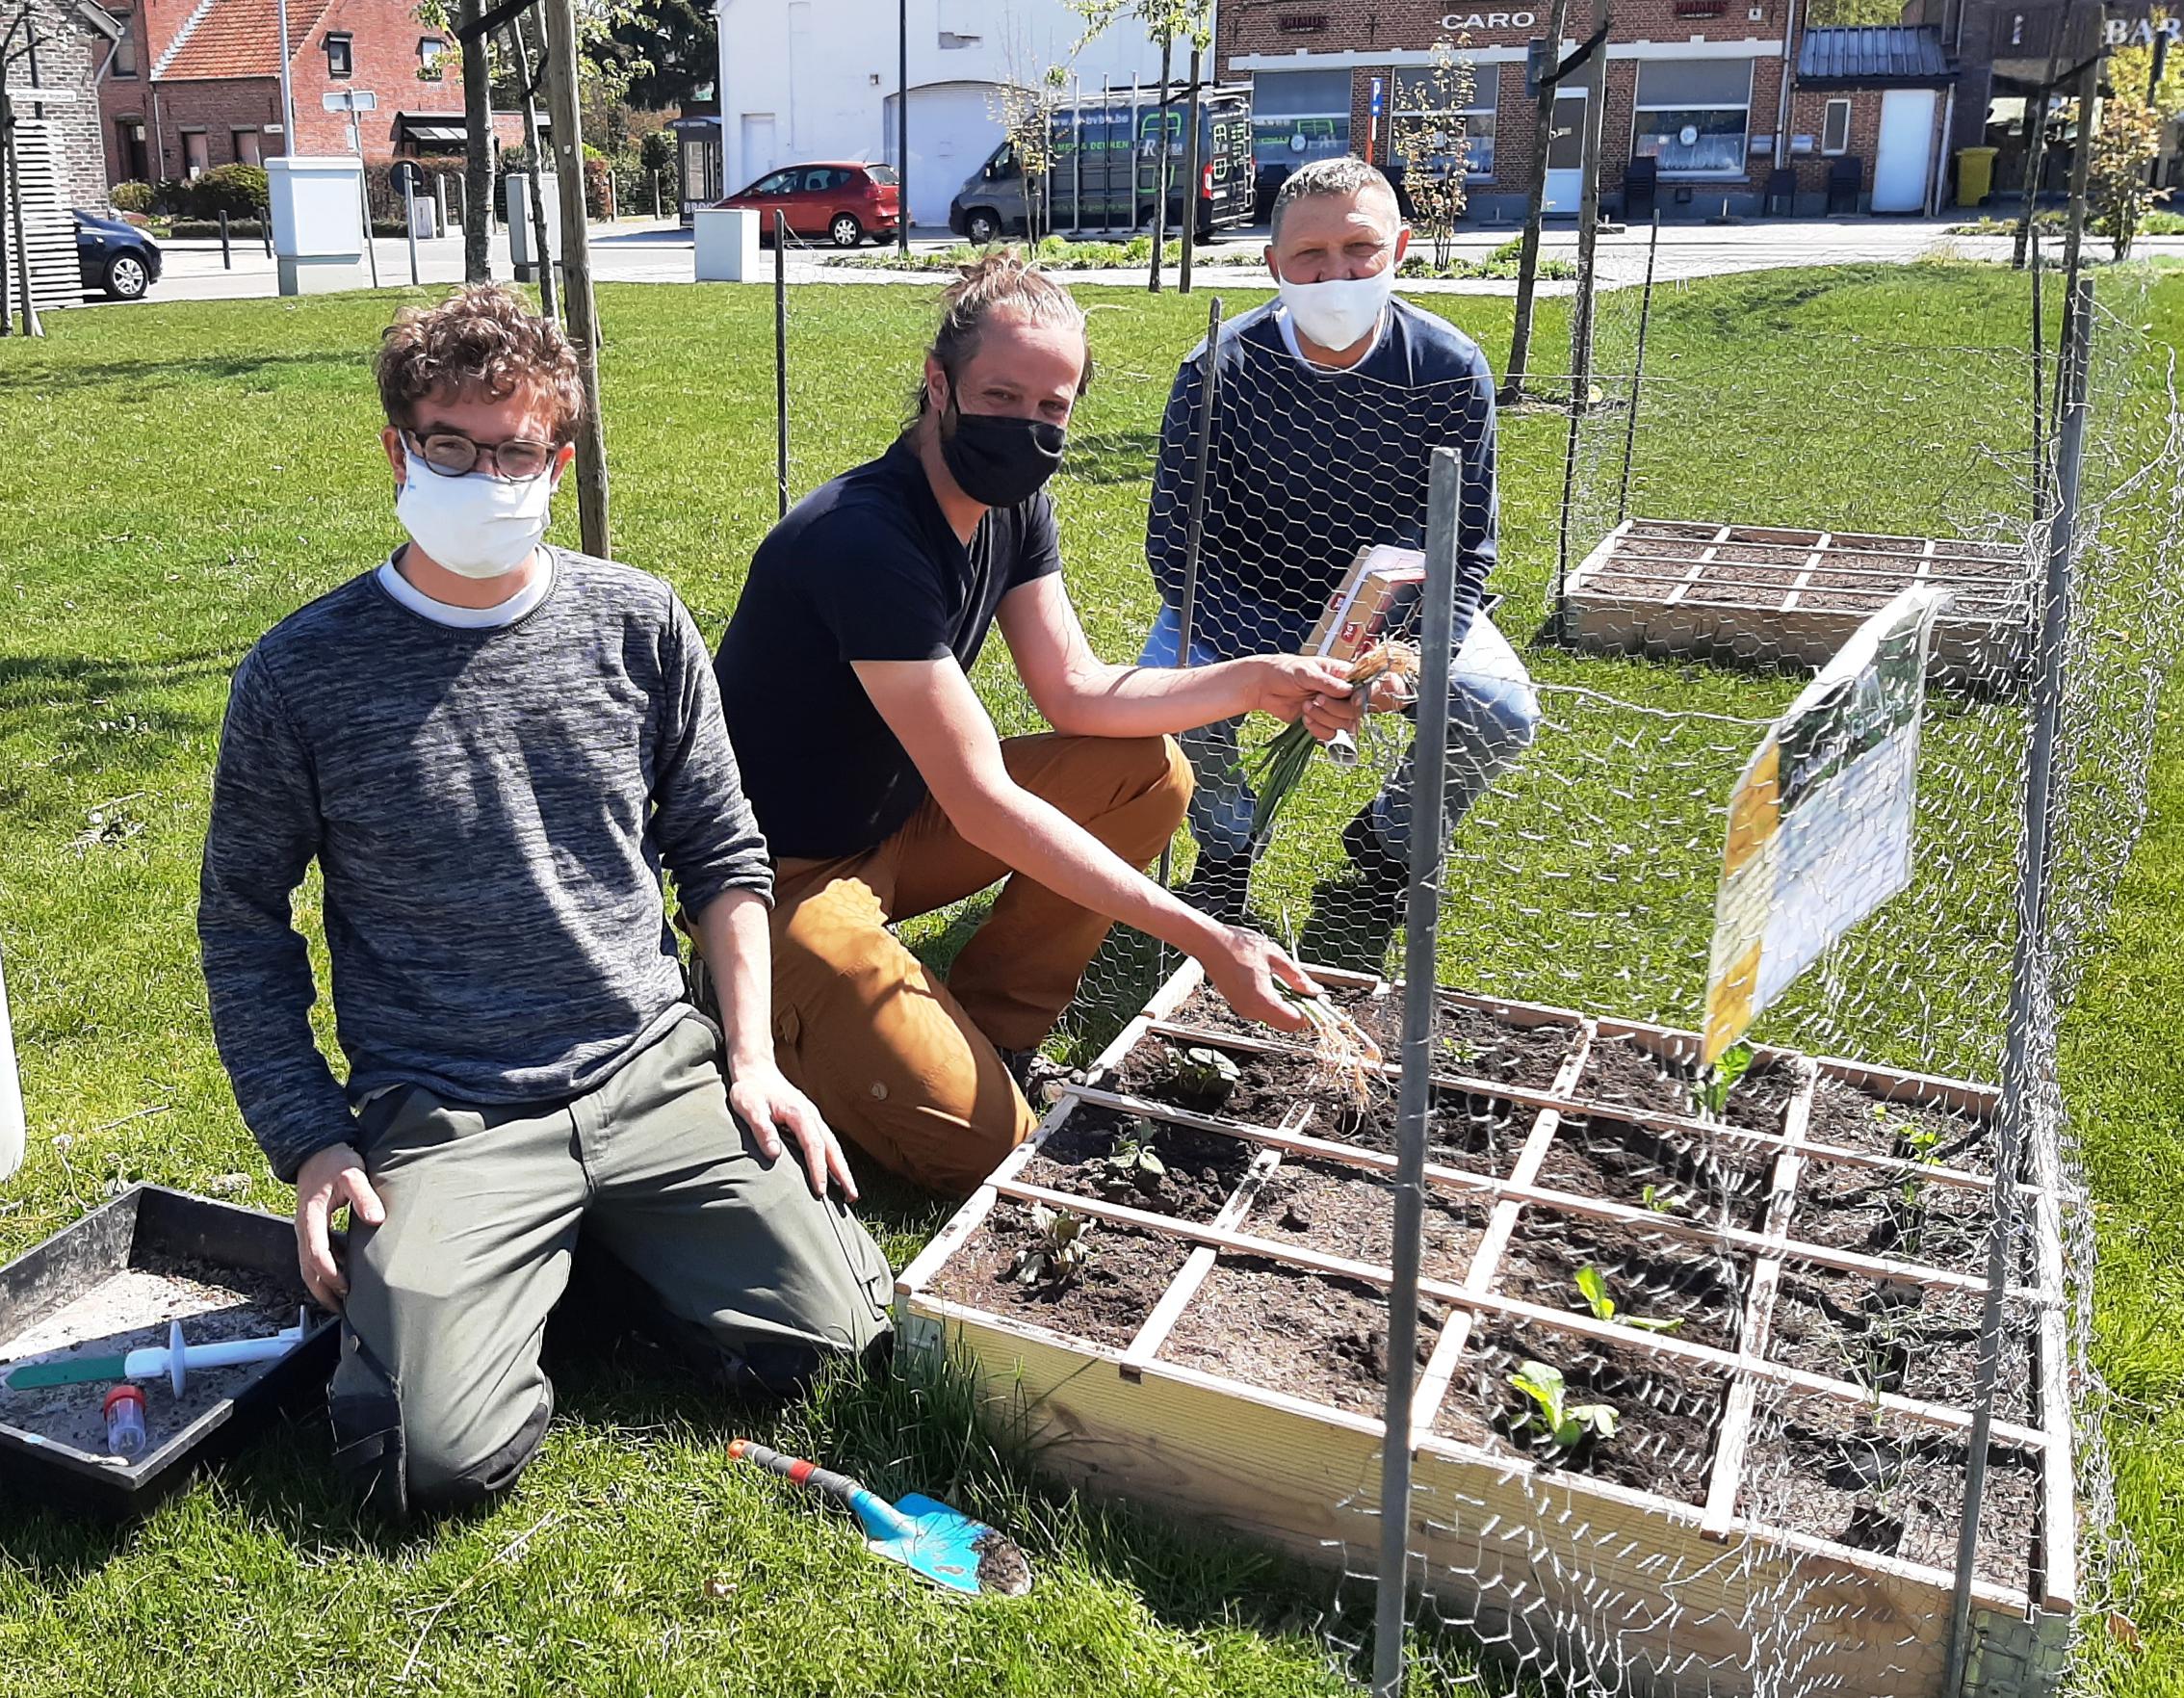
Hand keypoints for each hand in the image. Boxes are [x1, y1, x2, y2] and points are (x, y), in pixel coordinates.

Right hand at [293, 1142, 385, 1311]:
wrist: (316, 1151)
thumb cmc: (334, 1161)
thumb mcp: (352, 1173)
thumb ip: (363, 1195)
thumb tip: (376, 1218)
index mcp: (310, 1218)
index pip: (317, 1255)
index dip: (331, 1274)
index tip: (347, 1287)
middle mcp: (303, 1228)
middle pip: (307, 1270)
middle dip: (322, 1291)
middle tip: (343, 1309)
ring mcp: (305, 1231)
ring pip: (307, 1267)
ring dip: (321, 1286)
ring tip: (341, 1303)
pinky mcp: (311, 1230)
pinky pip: (314, 1258)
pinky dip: (323, 1273)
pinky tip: (341, 1281)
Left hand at [731, 1064, 858, 1201]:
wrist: (756, 1068)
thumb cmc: (750, 1089)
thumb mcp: (749, 1107)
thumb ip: (762, 1129)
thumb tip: (774, 1154)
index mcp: (799, 1113)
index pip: (814, 1146)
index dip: (818, 1169)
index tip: (820, 1191)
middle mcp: (811, 1115)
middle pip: (832, 1148)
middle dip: (843, 1174)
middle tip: (852, 1197)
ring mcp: (813, 1117)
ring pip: (833, 1146)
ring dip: (842, 1168)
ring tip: (850, 1192)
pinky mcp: (810, 1120)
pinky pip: (827, 1142)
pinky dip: (834, 1159)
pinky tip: (836, 1172)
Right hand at [1197, 924, 1321, 1032]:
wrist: (1209, 943)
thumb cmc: (1240, 945)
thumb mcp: (1275, 956)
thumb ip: (1297, 977)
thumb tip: (1316, 991)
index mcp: (1263, 999)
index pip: (1295, 1021)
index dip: (1311, 1014)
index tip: (1321, 1001)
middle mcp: (1252, 1011)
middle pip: (1286, 1025)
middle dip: (1302, 1013)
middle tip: (1311, 994)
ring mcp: (1243, 1010)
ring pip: (1274, 1020)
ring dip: (1288, 1009)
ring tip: (1295, 987)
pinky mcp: (1238, 1005)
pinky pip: (1263, 1013)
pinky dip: (1275, 1005)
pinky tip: (1279, 987)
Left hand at [1246, 655, 1353, 729]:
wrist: (1263, 687)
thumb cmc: (1284, 671)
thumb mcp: (1306, 672)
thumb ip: (1327, 683)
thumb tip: (1349, 691)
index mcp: (1341, 675)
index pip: (1363, 689)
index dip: (1360, 698)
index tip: (1353, 701)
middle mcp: (1340, 693)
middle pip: (1354, 711)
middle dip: (1334, 709)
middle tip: (1316, 699)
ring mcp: (1331, 709)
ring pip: (1342, 724)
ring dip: (1323, 719)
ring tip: (1305, 707)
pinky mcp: (1320, 722)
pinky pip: (1329, 735)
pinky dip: (1318, 730)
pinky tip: (1305, 719)